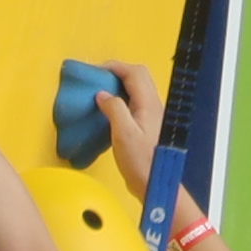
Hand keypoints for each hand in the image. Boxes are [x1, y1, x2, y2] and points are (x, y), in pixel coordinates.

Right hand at [98, 52, 170, 191]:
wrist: (156, 184)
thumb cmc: (141, 162)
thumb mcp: (123, 134)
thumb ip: (113, 109)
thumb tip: (102, 95)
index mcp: (148, 103)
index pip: (133, 73)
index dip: (114, 67)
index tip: (95, 71)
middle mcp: (153, 105)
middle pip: (137, 77)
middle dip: (117, 73)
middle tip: (98, 80)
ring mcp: (152, 115)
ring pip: (136, 89)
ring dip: (119, 86)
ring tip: (101, 93)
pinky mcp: (148, 126)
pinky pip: (134, 103)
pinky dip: (121, 100)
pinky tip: (109, 111)